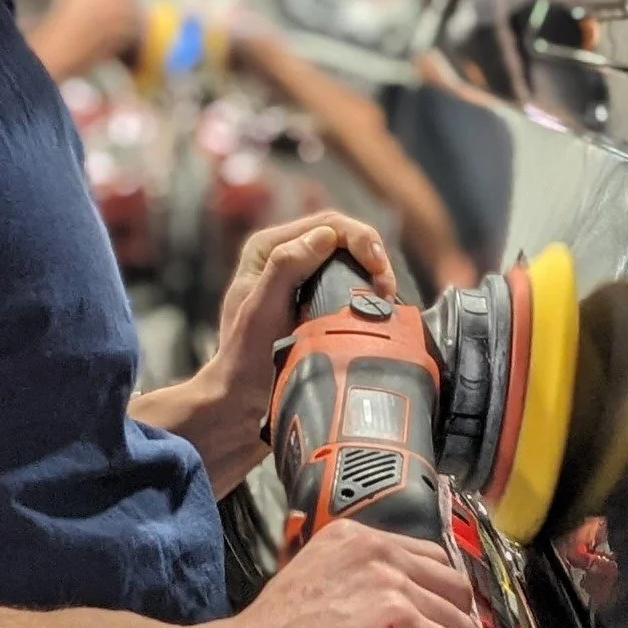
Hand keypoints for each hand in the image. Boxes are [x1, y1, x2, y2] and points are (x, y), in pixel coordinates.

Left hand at [212, 211, 394, 424]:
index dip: (361, 240)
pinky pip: (348, 283)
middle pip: (344, 238)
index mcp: (267, 249)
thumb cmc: (243, 360)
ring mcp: (300, 279)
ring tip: (385, 300)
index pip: (328, 225)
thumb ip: (285, 267)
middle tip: (387, 290)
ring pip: (350, 260)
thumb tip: (326, 237)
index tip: (380, 270)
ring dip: (373, 275)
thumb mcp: (260, 311)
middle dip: (373, 257)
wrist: (240, 402)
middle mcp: (283, 257)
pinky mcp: (314, 301)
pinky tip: (376, 308)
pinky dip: (367, 291)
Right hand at [217, 517, 477, 627]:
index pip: (425, 556)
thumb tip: (380, 613)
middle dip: (452, 621)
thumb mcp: (309, 583)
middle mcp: (378, 554)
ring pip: (460, 621)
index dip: (435, 595)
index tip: (434, 621)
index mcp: (352, 539)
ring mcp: (394, 589)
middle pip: (451, 585)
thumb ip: (350, 583)